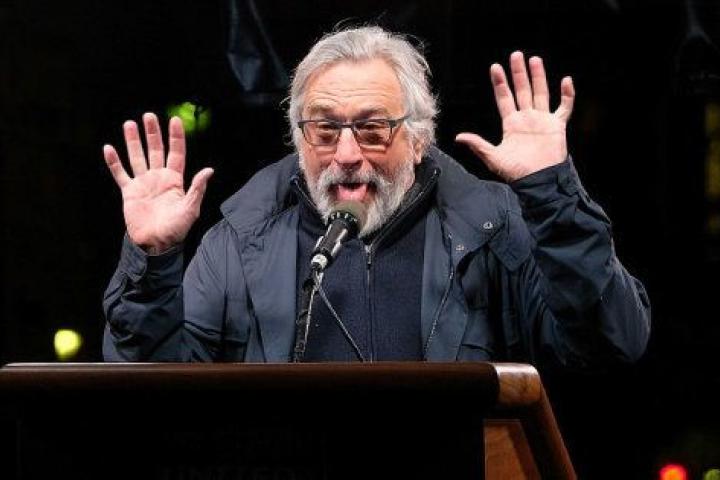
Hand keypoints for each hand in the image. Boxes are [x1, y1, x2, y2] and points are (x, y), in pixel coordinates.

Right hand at [103, 113, 213, 252]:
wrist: (155, 244)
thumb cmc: (176, 229)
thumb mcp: (191, 208)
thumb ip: (197, 188)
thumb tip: (209, 170)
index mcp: (175, 180)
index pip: (176, 153)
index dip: (175, 137)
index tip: (175, 120)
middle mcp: (158, 178)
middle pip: (155, 150)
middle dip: (152, 133)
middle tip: (148, 115)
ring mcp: (143, 184)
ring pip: (137, 157)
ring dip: (133, 141)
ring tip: (129, 123)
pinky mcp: (129, 192)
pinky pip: (120, 174)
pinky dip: (114, 162)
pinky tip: (108, 148)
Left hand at [455, 51, 574, 181]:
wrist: (537, 181)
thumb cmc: (516, 172)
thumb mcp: (493, 158)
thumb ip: (478, 145)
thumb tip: (459, 137)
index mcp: (511, 124)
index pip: (504, 98)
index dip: (500, 83)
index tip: (495, 68)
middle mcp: (526, 119)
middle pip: (522, 91)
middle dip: (518, 73)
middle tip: (516, 55)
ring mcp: (542, 121)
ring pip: (541, 93)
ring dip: (538, 77)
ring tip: (535, 59)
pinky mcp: (557, 126)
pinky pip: (564, 107)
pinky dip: (567, 95)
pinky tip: (566, 81)